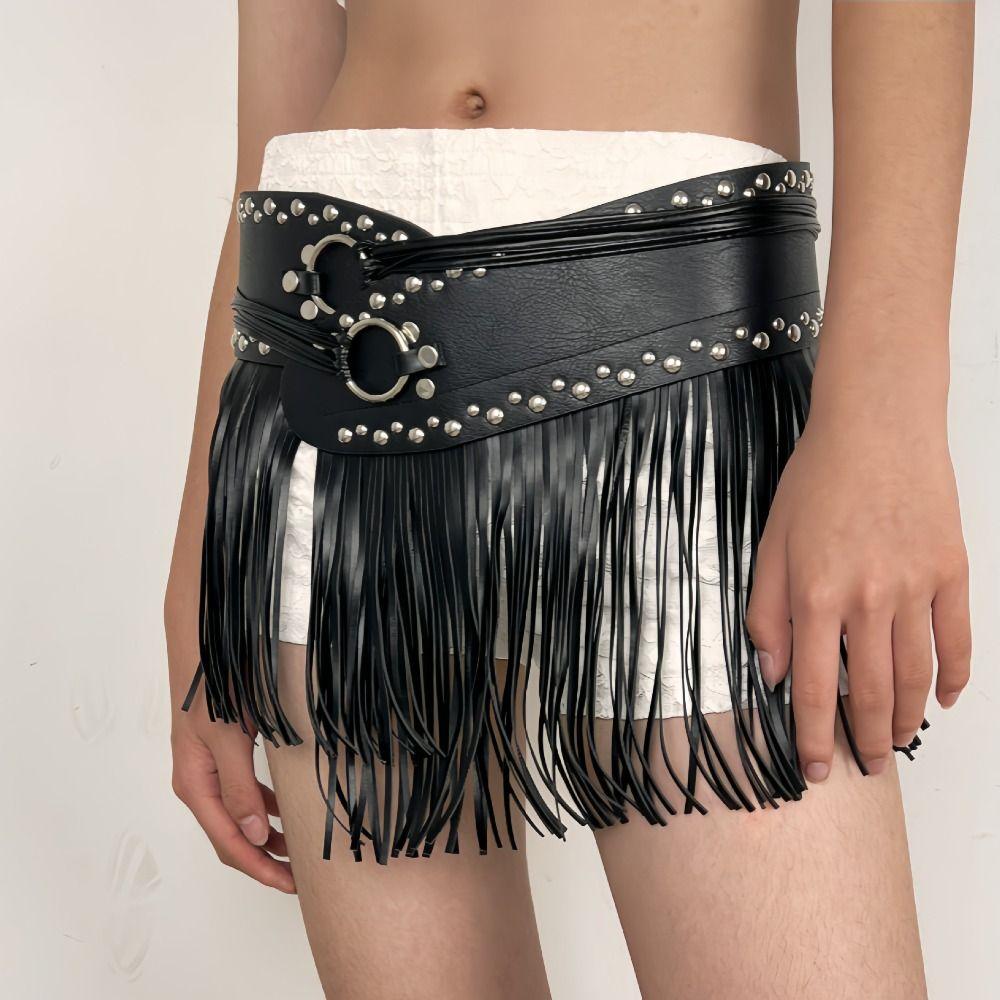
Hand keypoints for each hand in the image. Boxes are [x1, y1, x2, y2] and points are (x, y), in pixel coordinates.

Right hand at [171, 702, 295, 892]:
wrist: (204, 647)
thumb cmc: (213, 688)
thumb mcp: (228, 739)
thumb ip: (240, 788)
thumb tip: (256, 835)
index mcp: (196, 786)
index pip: (229, 843)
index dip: (260, 868)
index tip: (291, 885)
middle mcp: (200, 784)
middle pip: (231, 837)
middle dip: (265, 860)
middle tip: (301, 876)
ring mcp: (210, 771)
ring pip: (240, 817)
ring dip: (267, 836)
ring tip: (299, 851)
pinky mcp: (224, 755)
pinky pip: (245, 793)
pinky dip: (267, 808)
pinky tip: (287, 810)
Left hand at [746, 402, 970, 781]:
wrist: (877, 428)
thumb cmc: (818, 480)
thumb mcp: (770, 544)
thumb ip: (766, 611)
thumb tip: (770, 671)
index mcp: (816, 596)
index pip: (812, 687)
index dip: (813, 736)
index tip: (814, 768)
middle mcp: (868, 601)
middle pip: (871, 692)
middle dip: (865, 740)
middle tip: (864, 765)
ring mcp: (916, 589)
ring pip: (915, 675)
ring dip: (907, 717)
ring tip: (896, 740)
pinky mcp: (951, 573)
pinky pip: (958, 640)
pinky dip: (954, 677)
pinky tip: (943, 699)